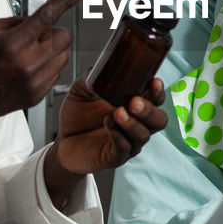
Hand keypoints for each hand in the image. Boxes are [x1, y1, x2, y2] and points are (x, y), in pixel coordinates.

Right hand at [0, 0, 84, 145]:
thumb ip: (14, 21)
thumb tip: (35, 19)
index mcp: (11, 44)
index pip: (48, 15)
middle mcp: (26, 65)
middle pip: (63, 37)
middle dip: (52, 32)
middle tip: (31, 37)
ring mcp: (33, 84)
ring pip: (62, 57)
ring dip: (49, 51)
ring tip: (22, 56)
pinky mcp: (34, 97)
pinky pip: (54, 74)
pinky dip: (44, 68)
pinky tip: (22, 70)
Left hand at [52, 77, 168, 176]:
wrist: (63, 141)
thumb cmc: (78, 116)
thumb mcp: (83, 91)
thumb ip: (93, 78)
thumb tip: (100, 66)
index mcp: (134, 106)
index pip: (156, 99)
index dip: (158, 91)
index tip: (154, 81)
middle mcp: (136, 125)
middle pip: (159, 120)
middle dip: (149, 110)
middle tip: (134, 102)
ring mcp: (129, 142)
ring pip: (143, 135)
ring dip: (132, 123)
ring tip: (117, 113)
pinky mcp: (116, 157)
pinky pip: (124, 149)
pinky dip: (118, 136)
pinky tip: (108, 124)